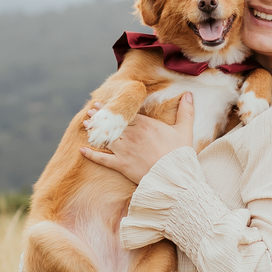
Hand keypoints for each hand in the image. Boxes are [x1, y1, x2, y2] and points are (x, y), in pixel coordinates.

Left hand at [80, 92, 194, 184]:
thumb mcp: (185, 130)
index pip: (125, 113)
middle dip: (101, 117)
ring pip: (105, 137)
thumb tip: (190, 94)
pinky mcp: (121, 165)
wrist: (175, 177)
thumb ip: (185, 111)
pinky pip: (103, 159)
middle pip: (113, 123)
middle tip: (91, 111)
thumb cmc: (180, 155)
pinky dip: (91, 155)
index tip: (105, 104)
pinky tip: (81, 150)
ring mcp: (125, 150)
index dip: (114, 109)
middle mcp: (132, 135)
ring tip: (86, 124)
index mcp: (145, 125)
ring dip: (94, 131)